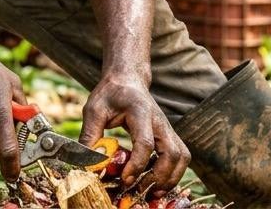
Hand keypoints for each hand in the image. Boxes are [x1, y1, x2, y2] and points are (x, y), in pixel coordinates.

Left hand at [79, 73, 188, 191]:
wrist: (127, 79)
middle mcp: (159, 121)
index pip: (145, 142)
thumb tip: (88, 162)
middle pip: (173, 153)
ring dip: (170, 177)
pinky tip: (154, 181)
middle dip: (160, 177)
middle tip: (140, 190)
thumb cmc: (110, 94)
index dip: (137, 165)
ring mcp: (167, 129)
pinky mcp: (168, 135)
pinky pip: (179, 157)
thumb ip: (90, 135)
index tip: (124, 179)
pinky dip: (171, 173)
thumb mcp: (94, 110)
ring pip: (182, 157)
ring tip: (151, 191)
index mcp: (140, 112)